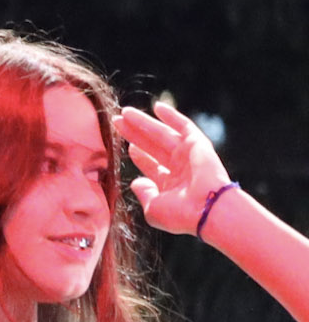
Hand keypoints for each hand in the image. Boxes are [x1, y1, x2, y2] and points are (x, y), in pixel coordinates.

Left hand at [113, 99, 233, 236]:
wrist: (206, 208)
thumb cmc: (179, 214)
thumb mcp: (153, 208)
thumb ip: (143, 194)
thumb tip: (135, 183)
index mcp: (170, 184)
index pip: (151, 165)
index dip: (139, 155)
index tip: (126, 146)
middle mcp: (179, 167)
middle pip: (152, 146)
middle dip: (134, 134)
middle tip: (116, 122)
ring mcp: (188, 155)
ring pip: (161, 134)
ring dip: (143, 122)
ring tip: (124, 112)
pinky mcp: (197, 144)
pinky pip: (183, 125)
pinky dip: (171, 116)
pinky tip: (157, 106)